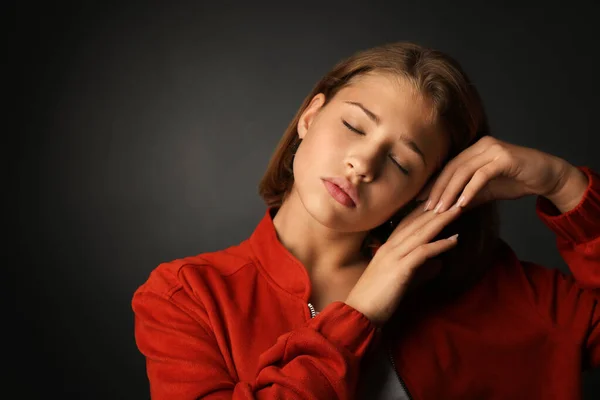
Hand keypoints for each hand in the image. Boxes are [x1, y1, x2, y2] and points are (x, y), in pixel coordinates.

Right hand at [345, 205, 461, 326]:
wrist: (360, 313)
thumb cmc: (378, 299)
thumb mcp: (402, 281)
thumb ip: (420, 271)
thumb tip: (439, 265)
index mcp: (388, 247)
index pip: (408, 222)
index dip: (425, 210)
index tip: (442, 198)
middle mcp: (390, 247)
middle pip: (417, 222)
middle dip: (437, 207)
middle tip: (455, 194)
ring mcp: (394, 256)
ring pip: (421, 232)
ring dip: (442, 220)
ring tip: (459, 209)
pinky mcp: (400, 269)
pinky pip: (423, 252)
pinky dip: (440, 244)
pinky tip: (455, 240)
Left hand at [424, 136, 584, 212]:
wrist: (548, 176)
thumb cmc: (517, 181)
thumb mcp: (486, 191)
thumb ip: (467, 196)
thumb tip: (446, 208)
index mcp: (474, 150)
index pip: (448, 168)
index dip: (433, 184)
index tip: (420, 201)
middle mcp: (481, 145)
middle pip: (452, 168)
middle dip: (438, 190)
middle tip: (426, 208)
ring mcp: (493, 150)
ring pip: (463, 172)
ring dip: (450, 192)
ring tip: (441, 210)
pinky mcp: (504, 158)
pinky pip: (481, 175)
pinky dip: (470, 190)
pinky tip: (462, 204)